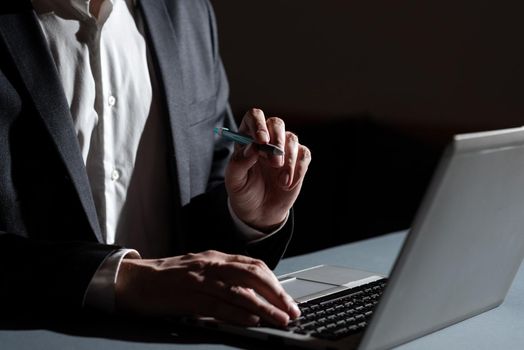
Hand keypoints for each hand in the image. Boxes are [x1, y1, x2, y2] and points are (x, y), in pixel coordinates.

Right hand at [115, 250, 299, 325]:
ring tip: (279, 319)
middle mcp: (211, 264)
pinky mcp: (187, 295)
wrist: (133, 280)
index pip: (253, 266)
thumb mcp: (200, 272)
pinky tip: (252, 320)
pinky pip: (218, 304)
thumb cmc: (167, 278)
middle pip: (252, 275)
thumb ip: (223, 279)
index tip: (287, 298)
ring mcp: (199, 279)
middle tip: (292, 310)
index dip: (274, 282)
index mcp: (215, 258)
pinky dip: (238, 313)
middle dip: (276, 294)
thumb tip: (251, 295)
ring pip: (240, 291)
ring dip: (264, 307)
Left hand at [225, 108, 311, 230]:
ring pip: (291, 139)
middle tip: (274, 163)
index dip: (258, 124)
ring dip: (288, 160)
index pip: (254, 117)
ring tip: (281, 182)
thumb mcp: (234, 181)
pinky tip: (288, 185)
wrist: (260, 212)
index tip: (261, 140)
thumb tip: (253, 147)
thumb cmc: (243, 192)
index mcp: (247, 137)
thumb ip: (239, 162)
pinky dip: (298, 170)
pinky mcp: (298, 160)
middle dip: (277, 141)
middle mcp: (267, 139)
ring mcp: (284, 148)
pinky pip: (304, 155)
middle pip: (276, 123)